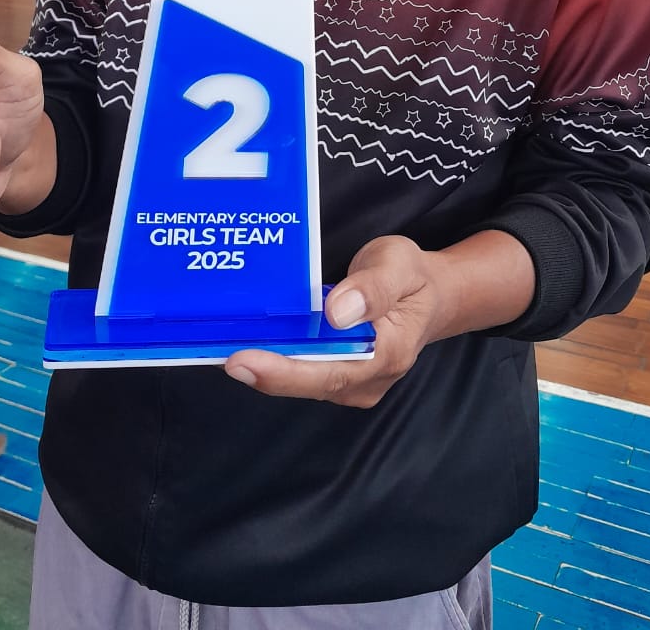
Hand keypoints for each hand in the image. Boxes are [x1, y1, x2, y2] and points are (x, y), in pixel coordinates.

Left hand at [224, 235, 445, 407]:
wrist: (430, 295)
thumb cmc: (412, 278)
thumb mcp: (400, 265)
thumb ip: (373, 287)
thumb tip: (338, 312)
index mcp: (387, 354)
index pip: (329, 370)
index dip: (284, 371)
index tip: (243, 362)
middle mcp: (366, 380)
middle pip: (308, 381)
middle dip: (263, 371)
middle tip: (220, 356)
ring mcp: (351, 383)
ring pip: (301, 378)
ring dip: (265, 364)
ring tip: (221, 346)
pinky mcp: (338, 375)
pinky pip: (303, 370)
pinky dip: (275, 357)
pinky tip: (248, 342)